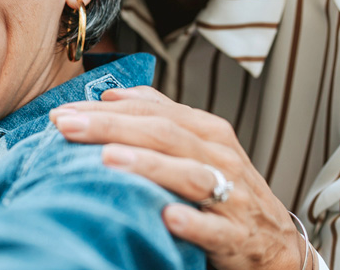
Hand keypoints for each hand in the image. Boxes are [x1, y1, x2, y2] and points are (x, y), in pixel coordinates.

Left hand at [50, 86, 308, 269]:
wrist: (277, 245)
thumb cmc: (227, 190)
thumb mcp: (197, 147)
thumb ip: (159, 116)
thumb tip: (111, 95)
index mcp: (207, 132)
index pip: (151, 111)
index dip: (105, 110)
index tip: (62, 113)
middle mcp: (221, 157)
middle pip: (163, 134)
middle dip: (111, 128)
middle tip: (66, 126)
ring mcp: (233, 197)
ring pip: (189, 175)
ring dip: (148, 166)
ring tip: (108, 159)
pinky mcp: (238, 237)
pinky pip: (215, 229)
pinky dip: (193, 223)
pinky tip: (167, 218)